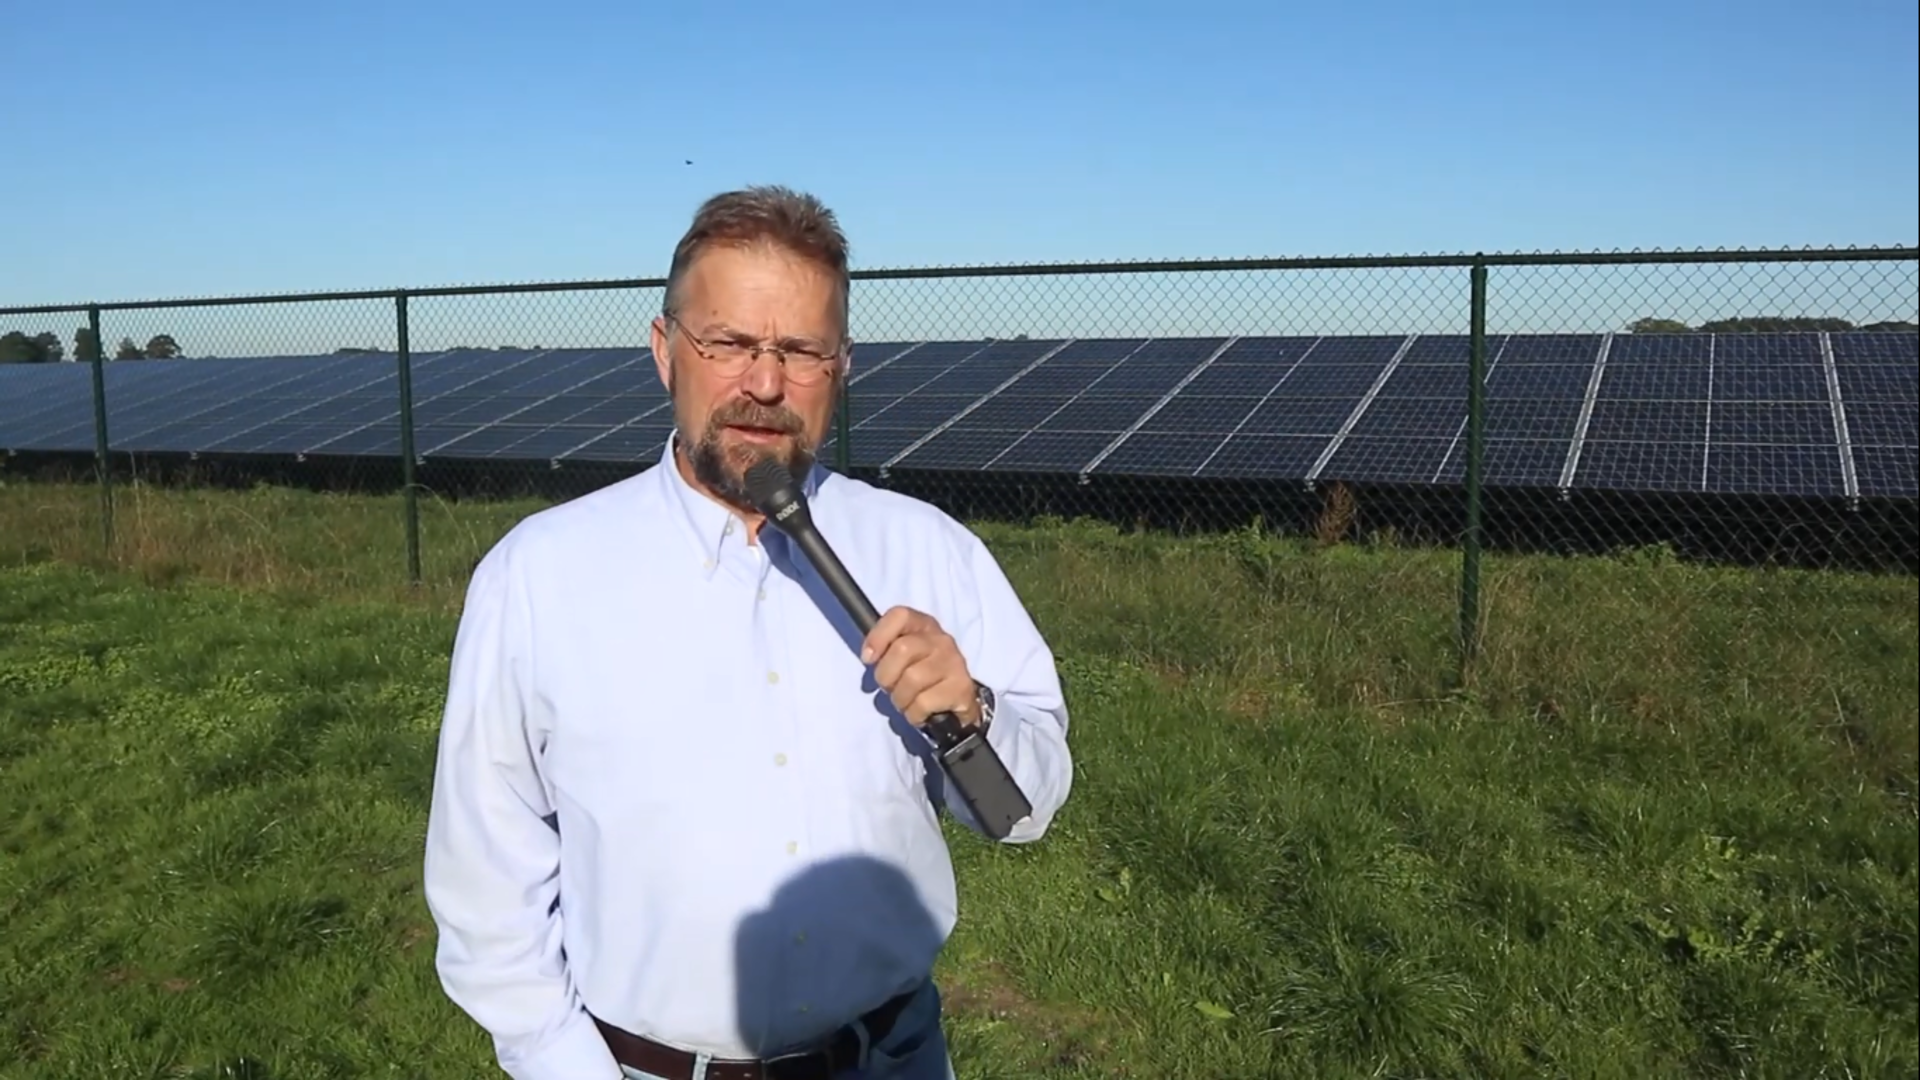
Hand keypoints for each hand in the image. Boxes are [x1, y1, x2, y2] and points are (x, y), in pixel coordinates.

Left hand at [860, 606, 980, 728]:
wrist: (958, 702)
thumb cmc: (922, 677)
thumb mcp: (904, 658)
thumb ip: (886, 650)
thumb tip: (868, 656)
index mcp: (924, 626)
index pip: (900, 615)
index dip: (879, 636)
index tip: (868, 658)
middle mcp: (941, 640)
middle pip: (902, 649)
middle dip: (886, 676)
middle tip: (890, 688)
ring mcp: (954, 662)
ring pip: (912, 679)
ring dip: (900, 699)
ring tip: (906, 702)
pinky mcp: (961, 687)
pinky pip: (924, 702)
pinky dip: (914, 714)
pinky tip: (919, 713)